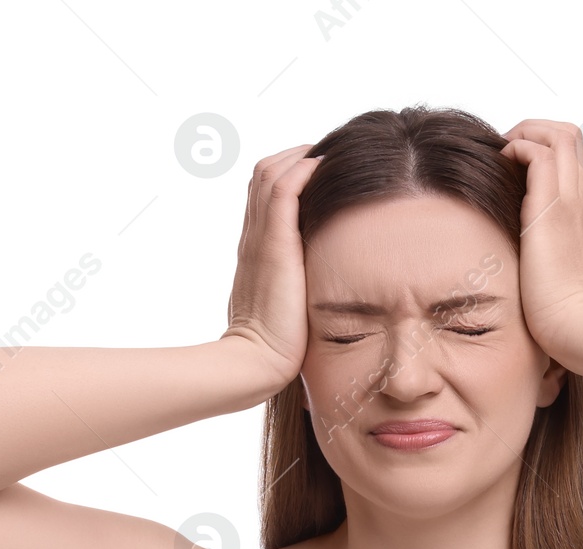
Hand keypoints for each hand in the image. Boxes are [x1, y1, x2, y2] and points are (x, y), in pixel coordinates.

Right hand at [221, 145, 323, 390]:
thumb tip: (327, 288)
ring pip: (270, 173)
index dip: (289, 174)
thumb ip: (300, 288)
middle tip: (327, 154)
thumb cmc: (277, 347)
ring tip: (329, 152)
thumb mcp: (289, 308)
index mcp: (256, 251)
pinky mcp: (273, 246)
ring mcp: (260, 240)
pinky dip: (302, 170)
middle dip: (295, 156)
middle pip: (263, 174)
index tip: (319, 171)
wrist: (256, 363)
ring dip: (299, 155)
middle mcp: (253, 239)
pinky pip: (282, 190)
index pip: (264, 195)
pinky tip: (324, 164)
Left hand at [498, 120, 582, 375]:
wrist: (581, 331)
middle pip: (572, 140)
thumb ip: (556, 273)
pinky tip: (500, 164)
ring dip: (527, 132)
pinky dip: (518, 148)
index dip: (546, 156)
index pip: (574, 169)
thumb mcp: (566, 289)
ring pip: (560, 135)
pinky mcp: (553, 208)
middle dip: (537, 132)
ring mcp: (574, 202)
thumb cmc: (569, 322)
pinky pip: (539, 153)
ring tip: (503, 150)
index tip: (518, 167)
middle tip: (508, 149)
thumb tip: (536, 280)